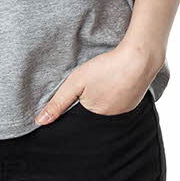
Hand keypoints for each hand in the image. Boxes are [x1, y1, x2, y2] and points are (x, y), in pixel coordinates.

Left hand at [36, 43, 163, 123]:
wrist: (139, 59)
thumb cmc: (106, 68)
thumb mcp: (76, 82)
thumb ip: (58, 102)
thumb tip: (40, 122)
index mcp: (94, 116)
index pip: (79, 118)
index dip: (77, 104)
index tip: (81, 91)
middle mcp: (111, 119)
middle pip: (94, 113)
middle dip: (91, 101)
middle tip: (95, 83)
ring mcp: (125, 111)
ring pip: (108, 107)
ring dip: (104, 98)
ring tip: (105, 82)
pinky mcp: (135, 103)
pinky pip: (120, 103)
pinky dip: (116, 95)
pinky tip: (116, 82)